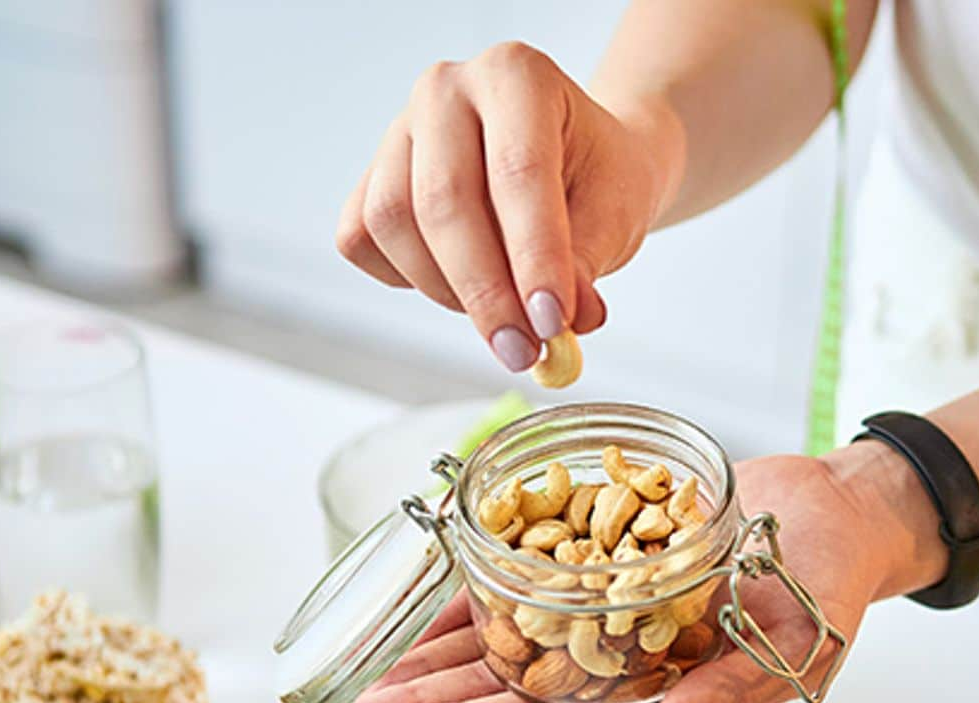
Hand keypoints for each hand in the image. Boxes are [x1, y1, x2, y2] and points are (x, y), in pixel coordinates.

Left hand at [332, 454, 894, 702]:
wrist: (834, 512)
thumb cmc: (829, 587)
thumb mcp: (797, 643)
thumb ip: (733, 688)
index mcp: (648, 692)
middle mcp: (608, 658)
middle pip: (498, 686)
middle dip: (420, 702)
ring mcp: (594, 608)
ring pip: (493, 634)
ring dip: (424, 651)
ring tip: (351, 670)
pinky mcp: (591, 553)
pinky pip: (516, 570)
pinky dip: (467, 578)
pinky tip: (412, 588)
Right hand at [336, 42, 679, 372]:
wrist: (579, 158)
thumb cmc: (597, 175)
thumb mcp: (615, 211)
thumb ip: (586, 264)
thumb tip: (561, 326)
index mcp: (516, 75)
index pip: (517, 173)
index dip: (534, 257)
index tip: (553, 324)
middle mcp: (447, 89)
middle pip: (444, 200)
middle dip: (485, 292)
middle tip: (524, 351)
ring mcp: (399, 128)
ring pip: (394, 222)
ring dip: (447, 291)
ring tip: (502, 317)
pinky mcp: (371, 174)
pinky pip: (362, 238)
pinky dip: (406, 278)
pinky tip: (456, 285)